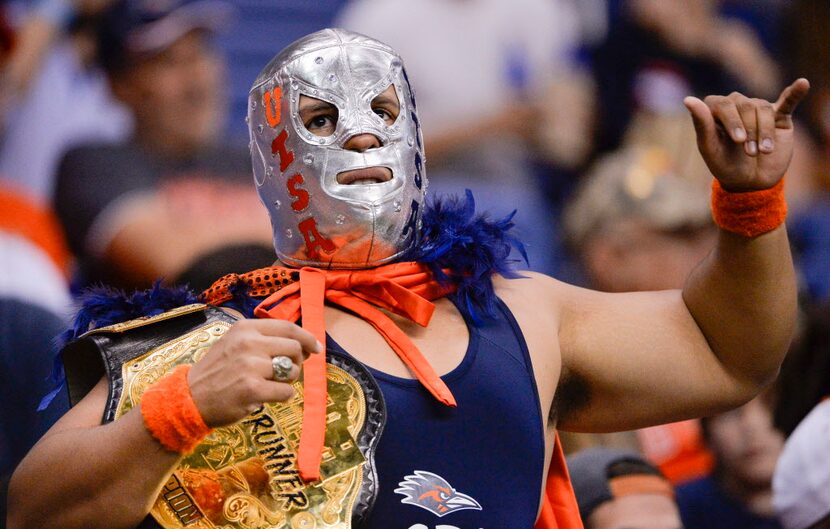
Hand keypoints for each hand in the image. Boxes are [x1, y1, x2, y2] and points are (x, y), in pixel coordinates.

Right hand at [187, 320, 321, 426]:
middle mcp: (248, 343)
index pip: (288, 327)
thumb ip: (264, 340)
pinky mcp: (252, 389)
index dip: (307, 337)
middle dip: (297, 361)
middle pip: (294, 348)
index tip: (316, 347)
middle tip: (287, 372)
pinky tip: (267, 397)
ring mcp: (250, 366)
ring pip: (292, 371)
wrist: (189, 398)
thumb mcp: (235, 344)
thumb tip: (303, 345)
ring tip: (270, 385)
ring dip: (288, 381)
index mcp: (246, 328)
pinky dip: (281, 397)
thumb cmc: (217, 372)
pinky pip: (285, 392)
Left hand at [684, 79, 809, 190]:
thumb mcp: (709, 148)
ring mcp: (758, 109)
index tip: (738, 140)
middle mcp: (737, 105)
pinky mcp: (780, 116)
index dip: (732, 121)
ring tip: (763, 152)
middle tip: (750, 152)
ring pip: (764, 110)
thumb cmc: (724, 164)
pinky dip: (795, 93)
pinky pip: (788, 100)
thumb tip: (688, 99)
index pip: (723, 104)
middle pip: (746, 106)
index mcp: (716, 110)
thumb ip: (701, 124)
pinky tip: (803, 84)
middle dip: (749, 130)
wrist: (750, 182)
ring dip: (765, 132)